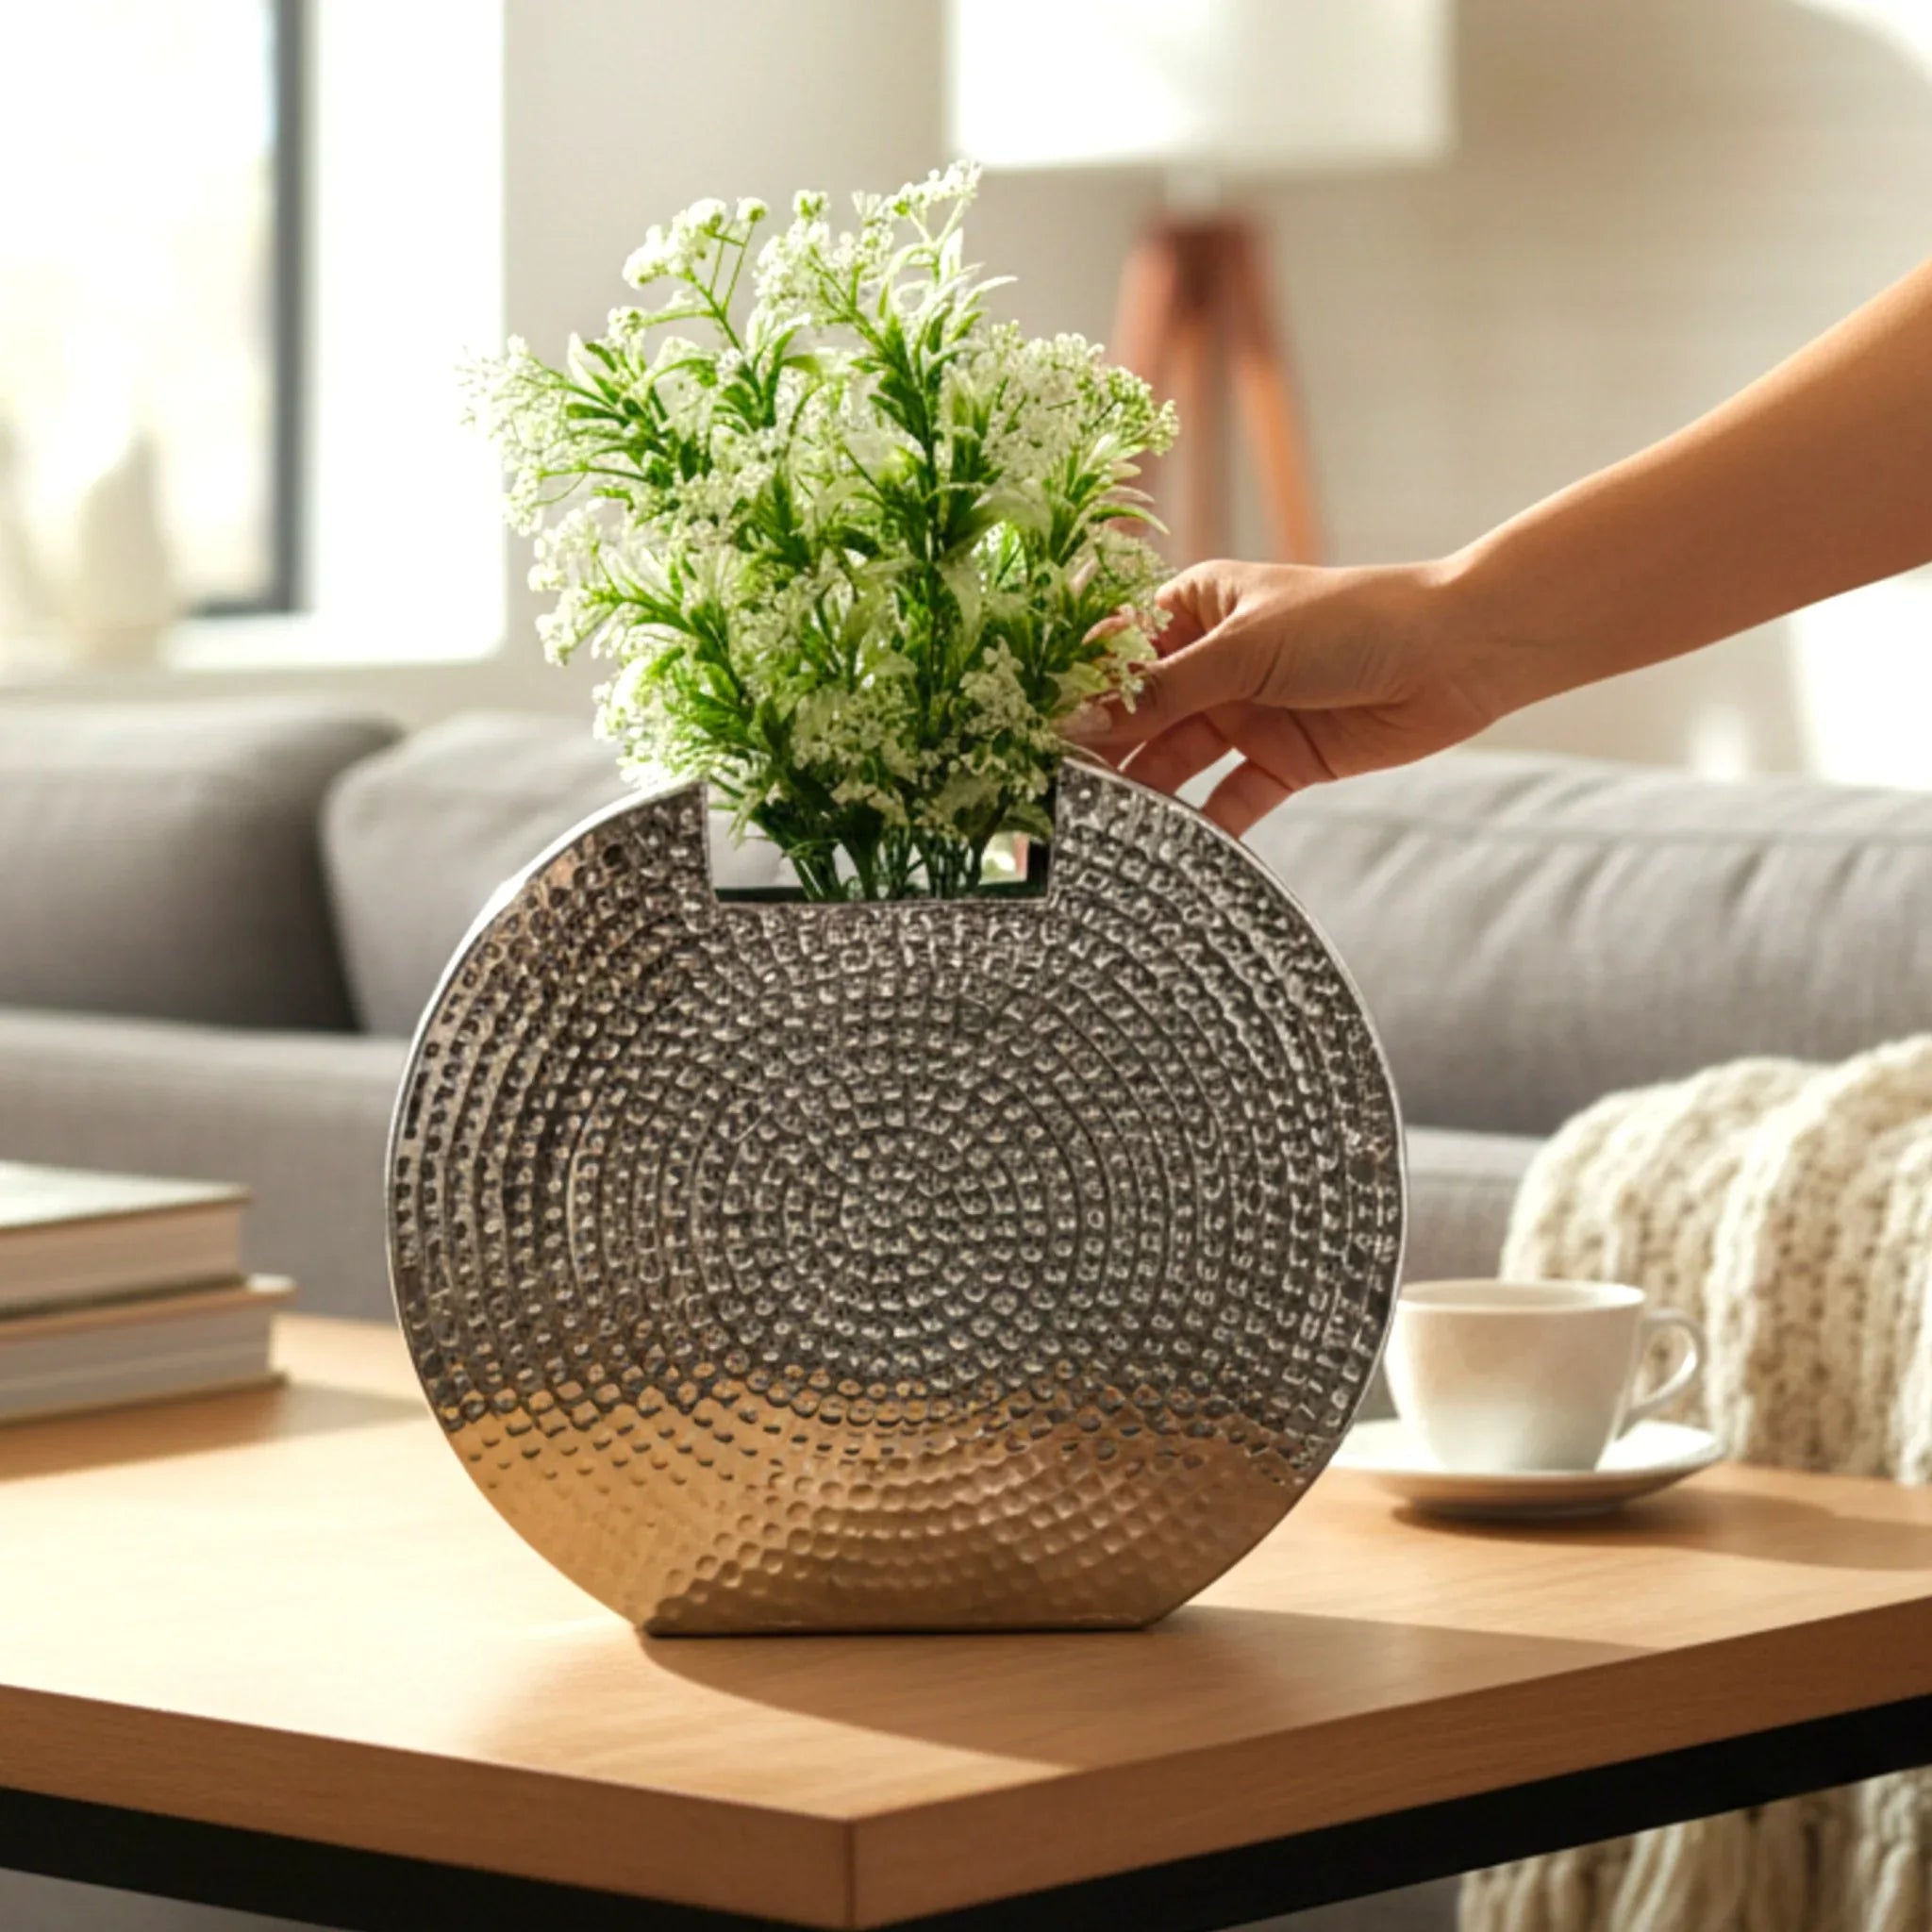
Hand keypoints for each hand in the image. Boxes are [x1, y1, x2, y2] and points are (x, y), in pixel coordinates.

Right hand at [1068, 558, 1508, 835]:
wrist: (1455, 655)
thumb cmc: (1349, 622)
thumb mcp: (1242, 650)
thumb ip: (1159, 694)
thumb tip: (1076, 722)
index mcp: (1192, 609)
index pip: (1112, 652)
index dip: (1070, 692)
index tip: (1026, 735)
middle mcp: (1209, 663)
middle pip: (1136, 714)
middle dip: (1098, 753)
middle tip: (1047, 797)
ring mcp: (1243, 715)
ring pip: (1174, 761)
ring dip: (1141, 795)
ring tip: (1095, 833)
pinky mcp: (1280, 763)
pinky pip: (1228, 801)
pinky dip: (1204, 828)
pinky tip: (1169, 858)